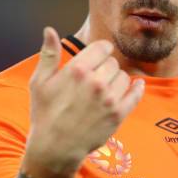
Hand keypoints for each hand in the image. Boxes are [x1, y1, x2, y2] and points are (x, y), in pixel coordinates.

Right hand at [23, 27, 144, 175]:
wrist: (55, 148)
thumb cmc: (45, 113)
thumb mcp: (40, 81)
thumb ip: (49, 54)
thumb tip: (49, 29)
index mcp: (77, 70)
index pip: (103, 47)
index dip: (100, 51)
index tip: (97, 57)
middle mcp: (96, 82)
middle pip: (113, 62)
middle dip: (105, 67)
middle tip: (96, 78)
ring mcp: (109, 99)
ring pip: (123, 77)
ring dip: (116, 80)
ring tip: (105, 88)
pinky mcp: (118, 114)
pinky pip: (135, 94)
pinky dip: (137, 88)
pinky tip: (137, 85)